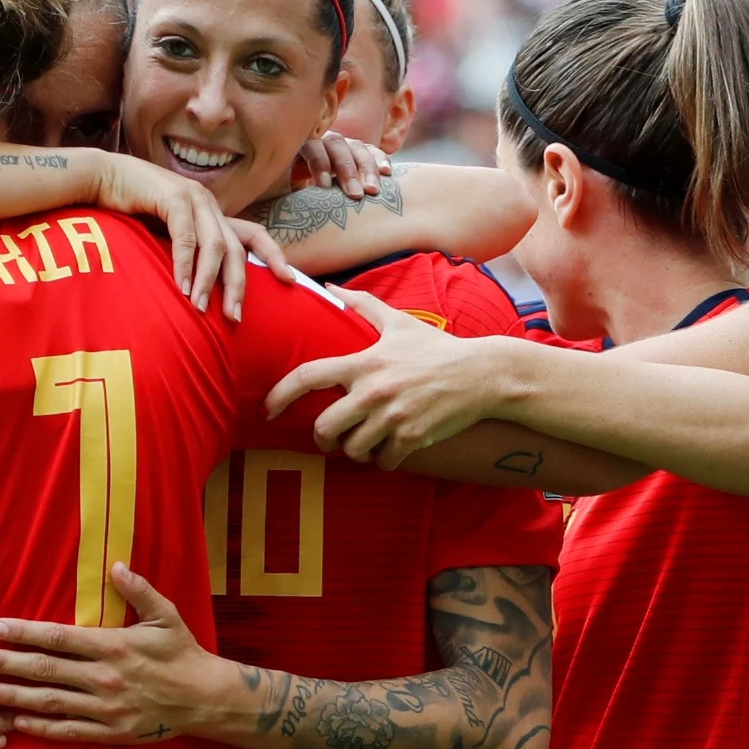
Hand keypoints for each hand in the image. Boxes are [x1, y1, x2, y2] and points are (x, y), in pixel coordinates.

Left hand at [0, 565, 230, 743]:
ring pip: (50, 702)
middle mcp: (104, 677)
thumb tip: (115, 565)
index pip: (58, 638)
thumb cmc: (183, 653)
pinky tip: (17, 722)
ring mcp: (105, 708)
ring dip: (14, 696)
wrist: (206, 699)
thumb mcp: (165, 615)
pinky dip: (41, 727)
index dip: (24, 632)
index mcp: (113, 646)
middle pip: (44, 670)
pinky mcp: (110, 732)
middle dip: (5, 663)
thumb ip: (139, 590)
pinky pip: (68, 731)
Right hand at [90, 151, 297, 319]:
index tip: (289, 279)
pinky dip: (185, 265)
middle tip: (235, 317)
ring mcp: (193, 198)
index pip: (253, 233)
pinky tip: (182, 287)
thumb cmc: (132, 210)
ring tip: (202, 309)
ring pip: (214, 245)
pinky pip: (185, 237)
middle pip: (237, 249)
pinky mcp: (172, 197)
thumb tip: (198, 289)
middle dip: (238, 285)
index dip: (274, 255)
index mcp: (212, 213)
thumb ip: (185, 252)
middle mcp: (208, 204)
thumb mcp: (165, 233)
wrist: (103, 178)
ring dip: (209, 280)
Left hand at [267, 289, 511, 468]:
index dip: (280, 394)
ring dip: (356, 450)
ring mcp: (391, 417)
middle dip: (324, 438)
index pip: (308, 376)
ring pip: (352, 449)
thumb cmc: (438, 348)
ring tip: (369, 440)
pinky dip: (384, 460)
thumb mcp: (399, 323)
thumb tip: (331, 286)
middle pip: (324, 428)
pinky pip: (382, 461)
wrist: (481, 375)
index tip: (267, 410)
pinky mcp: (411, 438)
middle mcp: (372, 392)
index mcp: (364, 363)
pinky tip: (393, 449)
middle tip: (333, 436)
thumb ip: (363, 305)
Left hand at [290, 131, 392, 199]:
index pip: (312, 148)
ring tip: (372, 191)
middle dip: (347, 171)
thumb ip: (282, 189)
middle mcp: (325, 140)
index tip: (324, 187)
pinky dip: (380, 160)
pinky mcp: (361, 151)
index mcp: (303, 146)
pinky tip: (387, 173)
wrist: (309, 187)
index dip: (319, 164)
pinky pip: (372, 151)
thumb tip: (277, 204)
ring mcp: (345, 144)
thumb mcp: (282, 188)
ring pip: (358, 148)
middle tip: (355, 195)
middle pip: (338, 147)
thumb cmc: (291, 189)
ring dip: (367, 169)